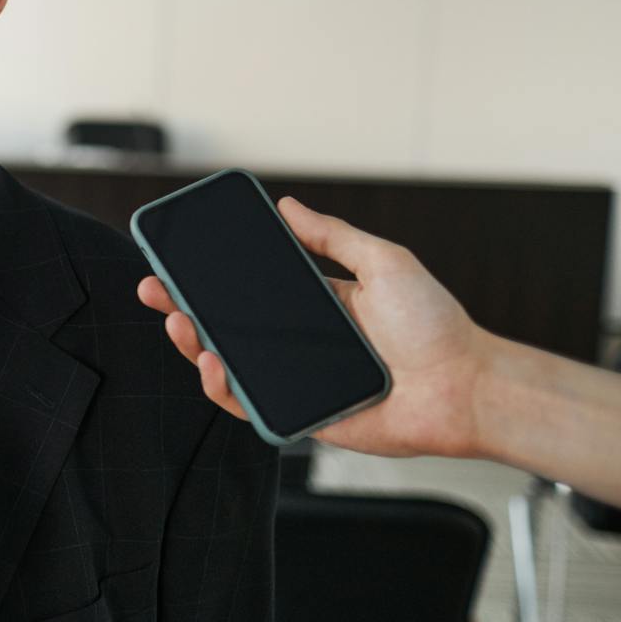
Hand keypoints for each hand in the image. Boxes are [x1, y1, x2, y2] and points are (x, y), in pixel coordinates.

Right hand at [136, 195, 491, 458]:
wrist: (466, 388)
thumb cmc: (436, 326)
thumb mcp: (384, 262)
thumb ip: (333, 236)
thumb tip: (287, 206)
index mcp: (314, 305)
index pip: (247, 289)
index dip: (208, 276)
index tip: (176, 258)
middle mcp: (299, 343)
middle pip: (225, 325)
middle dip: (181, 307)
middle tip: (154, 289)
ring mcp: (296, 380)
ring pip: (226, 364)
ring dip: (192, 344)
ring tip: (181, 323)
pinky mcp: (301, 415)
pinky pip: (249, 404)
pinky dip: (222, 386)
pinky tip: (212, 363)